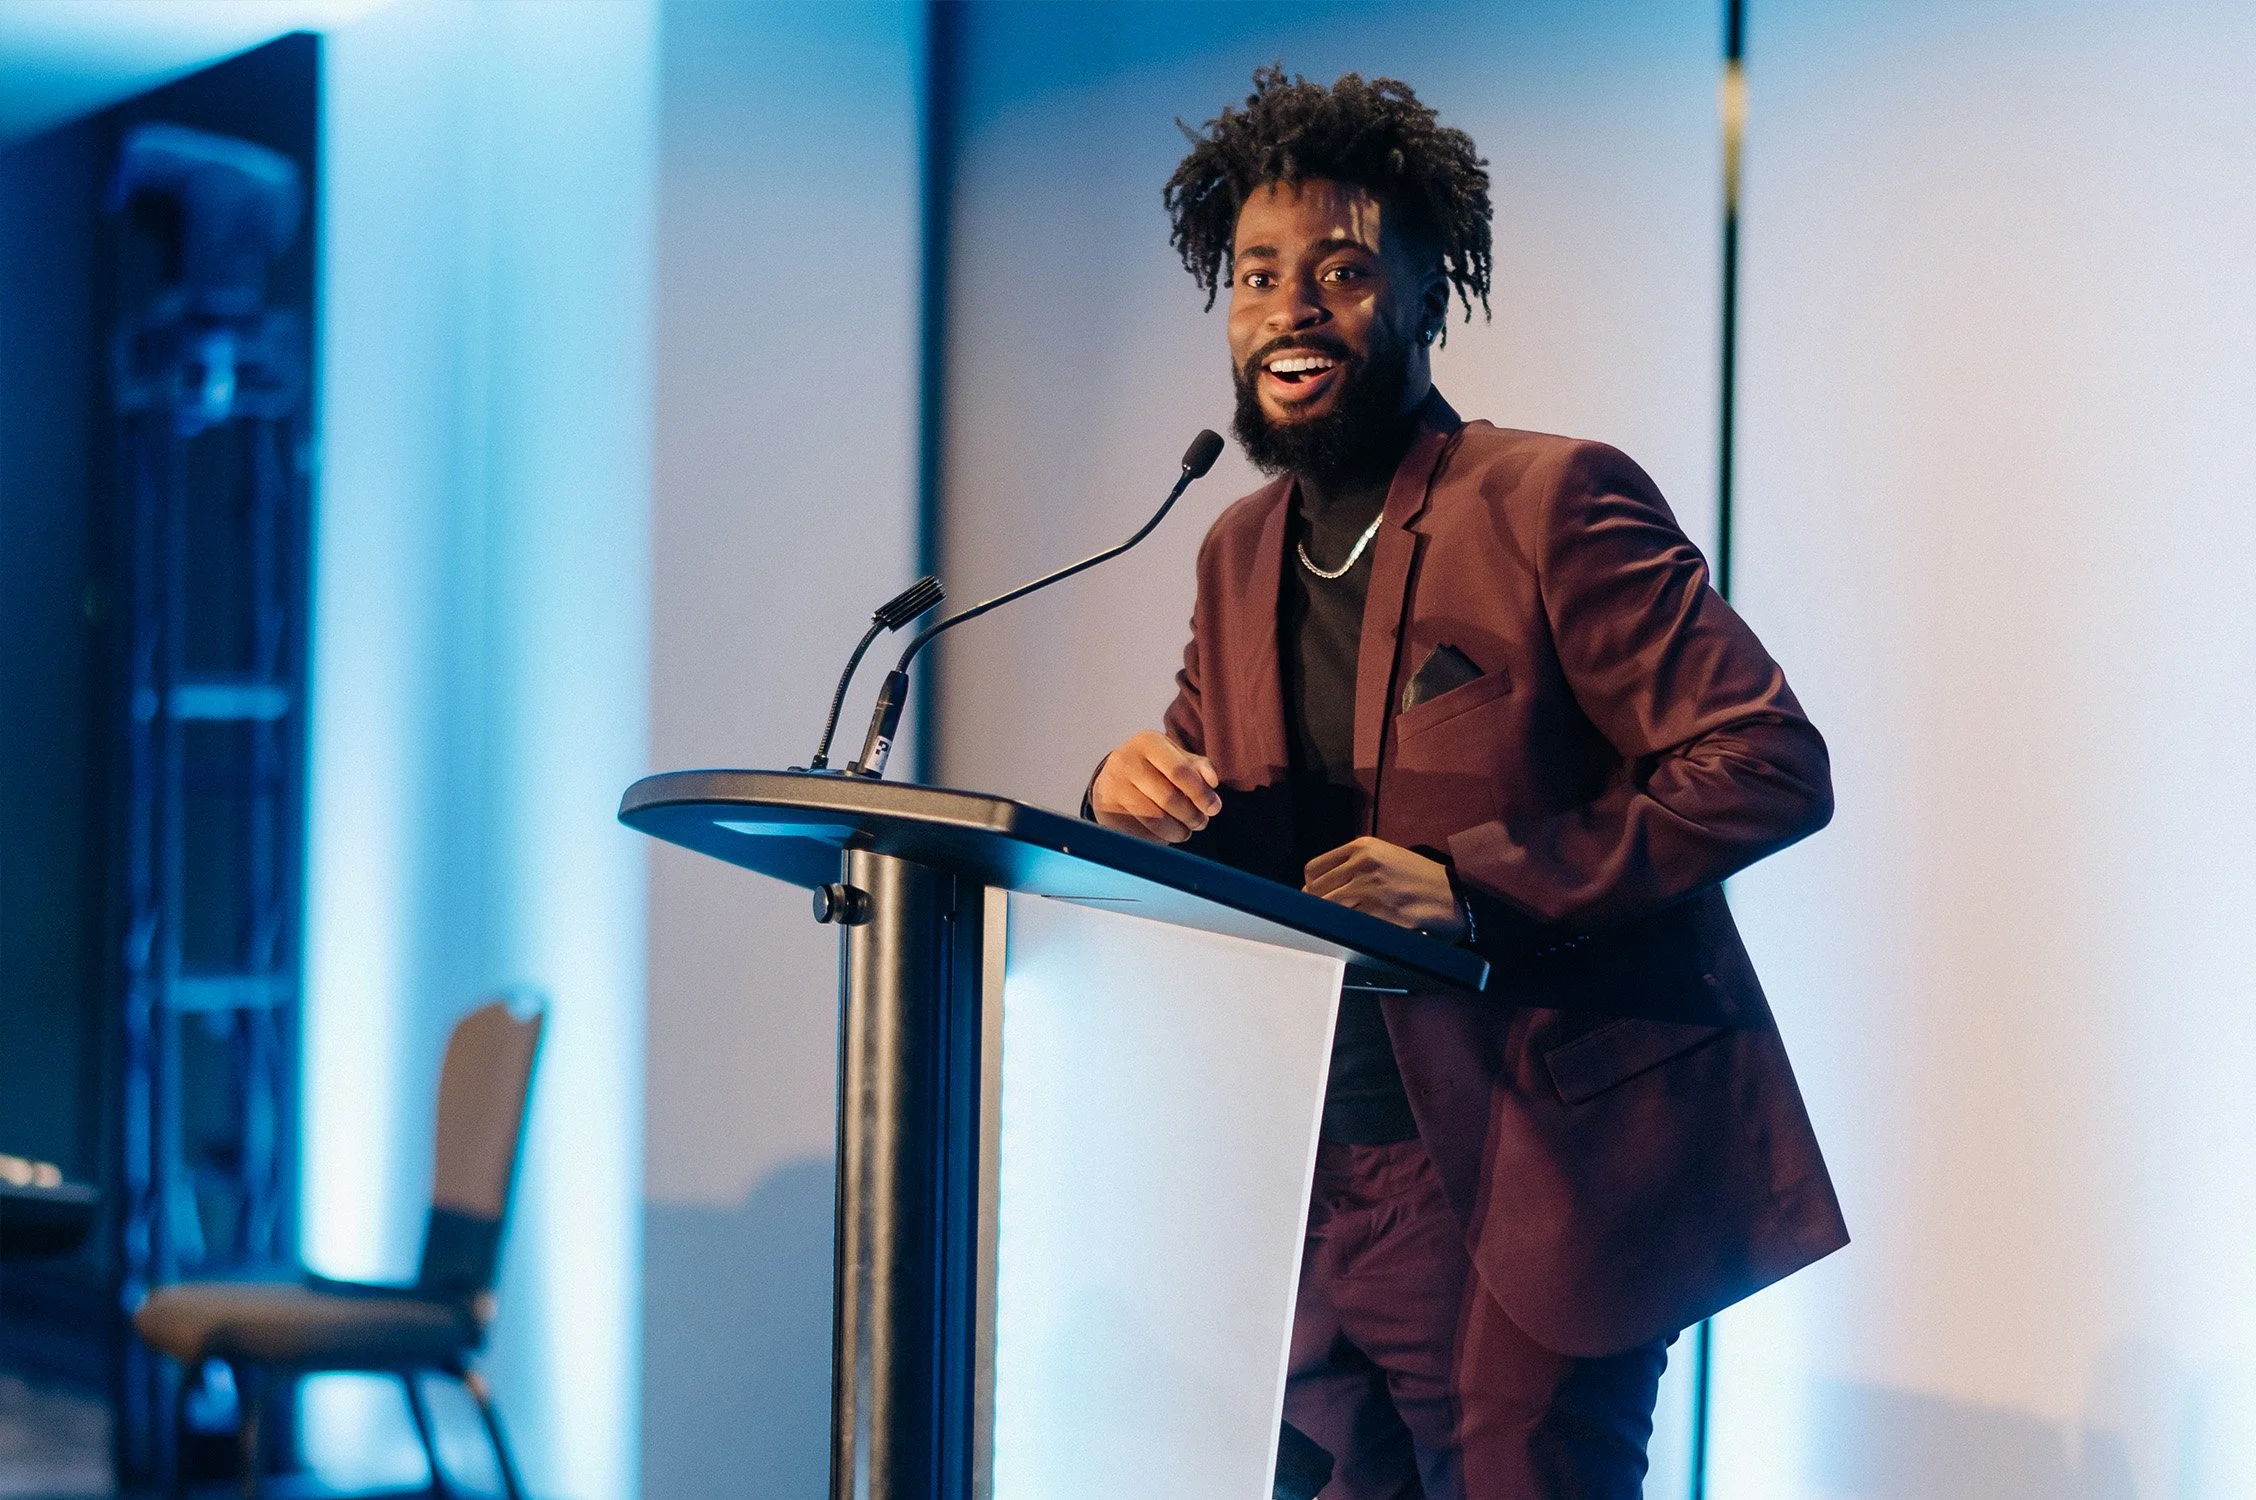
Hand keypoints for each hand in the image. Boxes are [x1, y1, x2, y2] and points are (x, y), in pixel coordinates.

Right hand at [1090, 730, 1222, 843]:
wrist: (1112, 778)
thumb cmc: (1155, 768)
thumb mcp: (1177, 758)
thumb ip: (1199, 767)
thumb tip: (1213, 782)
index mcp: (1147, 742)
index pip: (1180, 771)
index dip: (1201, 793)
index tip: (1214, 809)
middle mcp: (1125, 761)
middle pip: (1169, 798)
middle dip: (1192, 816)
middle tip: (1200, 823)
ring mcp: (1112, 787)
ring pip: (1155, 820)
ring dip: (1178, 831)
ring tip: (1185, 831)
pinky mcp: (1105, 811)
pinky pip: (1140, 833)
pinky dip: (1158, 839)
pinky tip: (1163, 834)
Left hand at [1304, 837, 1466, 938]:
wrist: (1453, 895)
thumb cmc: (1418, 878)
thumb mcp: (1384, 856)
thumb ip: (1352, 865)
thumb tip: (1316, 888)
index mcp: (1362, 847)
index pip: (1314, 868)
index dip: (1312, 887)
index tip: (1317, 898)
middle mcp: (1364, 864)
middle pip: (1317, 891)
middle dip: (1320, 906)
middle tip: (1330, 917)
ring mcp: (1372, 889)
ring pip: (1330, 909)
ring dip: (1334, 920)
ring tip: (1347, 924)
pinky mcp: (1381, 914)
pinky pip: (1349, 925)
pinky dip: (1350, 930)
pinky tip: (1361, 930)